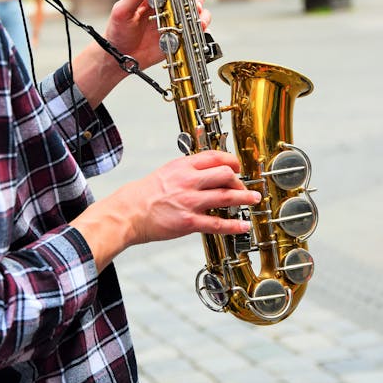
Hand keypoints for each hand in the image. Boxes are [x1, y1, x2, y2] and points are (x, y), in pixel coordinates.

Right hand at [70, 151, 261, 271]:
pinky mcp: (189, 222)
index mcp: (182, 166)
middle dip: (239, 181)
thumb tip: (204, 169)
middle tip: (243, 187)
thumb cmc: (144, 194)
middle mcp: (188, 181)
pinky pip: (218, 224)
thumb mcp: (166, 171)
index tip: (237, 166)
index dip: (232, 160)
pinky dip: (234, 225)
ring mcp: (190, 202)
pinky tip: (243, 225)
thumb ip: (186, 170)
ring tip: (254, 199)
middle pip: (225, 174)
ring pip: (226, 197)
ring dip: (245, 198)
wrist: (128, 212)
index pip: (215, 157)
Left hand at [103, 0, 210, 70]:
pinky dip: (202, 27)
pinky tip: (196, 28)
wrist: (121, 58)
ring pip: (200, 9)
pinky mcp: (180, 36)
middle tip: (194, 2)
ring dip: (202, 10)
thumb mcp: (122, 11)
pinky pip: (197, 29)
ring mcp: (176, 21)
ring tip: (195, 15)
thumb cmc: (118, 32)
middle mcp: (169, 6)